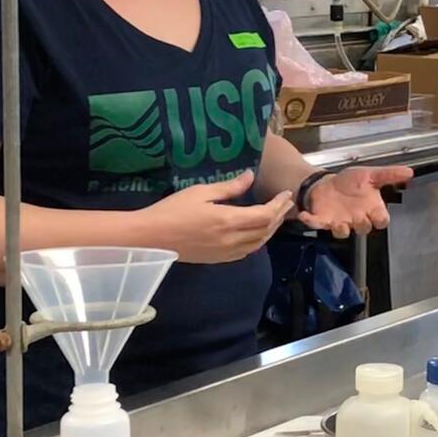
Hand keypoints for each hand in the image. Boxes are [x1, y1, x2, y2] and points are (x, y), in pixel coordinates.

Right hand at [136, 170, 291, 263]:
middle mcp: (231, 240)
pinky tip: (258, 233)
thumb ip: (229, 187)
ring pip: (258, 243)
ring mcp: (225, 252)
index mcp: (228, 220)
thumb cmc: (172, 210)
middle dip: (279, 216)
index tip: (286, 194)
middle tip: (286, 203)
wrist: (151, 237)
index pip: (265, 215)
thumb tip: (250, 176)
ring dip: (271, 229)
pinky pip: (246, 252)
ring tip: (276, 216)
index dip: (279, 205)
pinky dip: (258, 241)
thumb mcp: (201, 191)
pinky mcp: (218, 260)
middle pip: (266, 230)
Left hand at [299, 166, 413, 238]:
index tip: (378, 213)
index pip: (381, 221)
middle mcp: (357, 219)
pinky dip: (310, 221)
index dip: (380, 219)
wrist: (326, 184)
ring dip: (340, 228)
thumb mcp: (369, 175)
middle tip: (358, 215)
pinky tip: (304, 216)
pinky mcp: (322, 220)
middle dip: (362, 223)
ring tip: (337, 223)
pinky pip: (316, 224)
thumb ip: (389, 175)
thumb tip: (410, 172)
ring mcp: (339, 222)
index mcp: (370, 209)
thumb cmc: (350, 182)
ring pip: (342, 232)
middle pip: (364, 228)